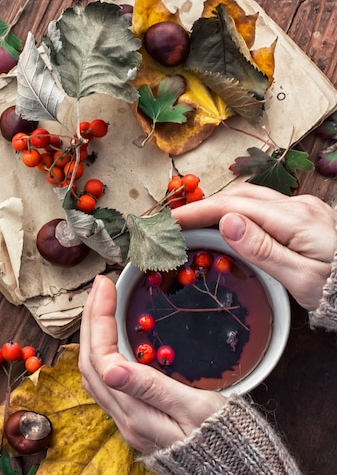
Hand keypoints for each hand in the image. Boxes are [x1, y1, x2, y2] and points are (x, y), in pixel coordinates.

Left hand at [79, 275, 225, 453]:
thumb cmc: (226, 441)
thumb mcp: (195, 410)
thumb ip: (151, 389)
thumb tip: (110, 367)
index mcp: (137, 414)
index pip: (102, 358)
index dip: (99, 318)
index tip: (105, 285)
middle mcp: (125, 420)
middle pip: (90, 364)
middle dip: (90, 320)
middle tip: (100, 286)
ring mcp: (129, 423)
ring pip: (95, 374)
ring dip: (93, 336)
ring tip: (101, 305)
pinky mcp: (137, 421)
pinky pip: (108, 382)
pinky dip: (104, 353)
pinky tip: (113, 338)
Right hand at [174, 184, 336, 309]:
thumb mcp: (301, 277)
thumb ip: (263, 249)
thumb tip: (227, 222)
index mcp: (294, 219)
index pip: (234, 207)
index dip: (198, 211)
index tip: (171, 220)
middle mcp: (297, 206)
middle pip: (239, 196)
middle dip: (204, 206)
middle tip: (176, 223)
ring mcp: (301, 208)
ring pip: (250, 198)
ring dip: (219, 206)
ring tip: (194, 222)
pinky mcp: (304, 216)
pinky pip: (262, 206)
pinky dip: (237, 211)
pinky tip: (227, 223)